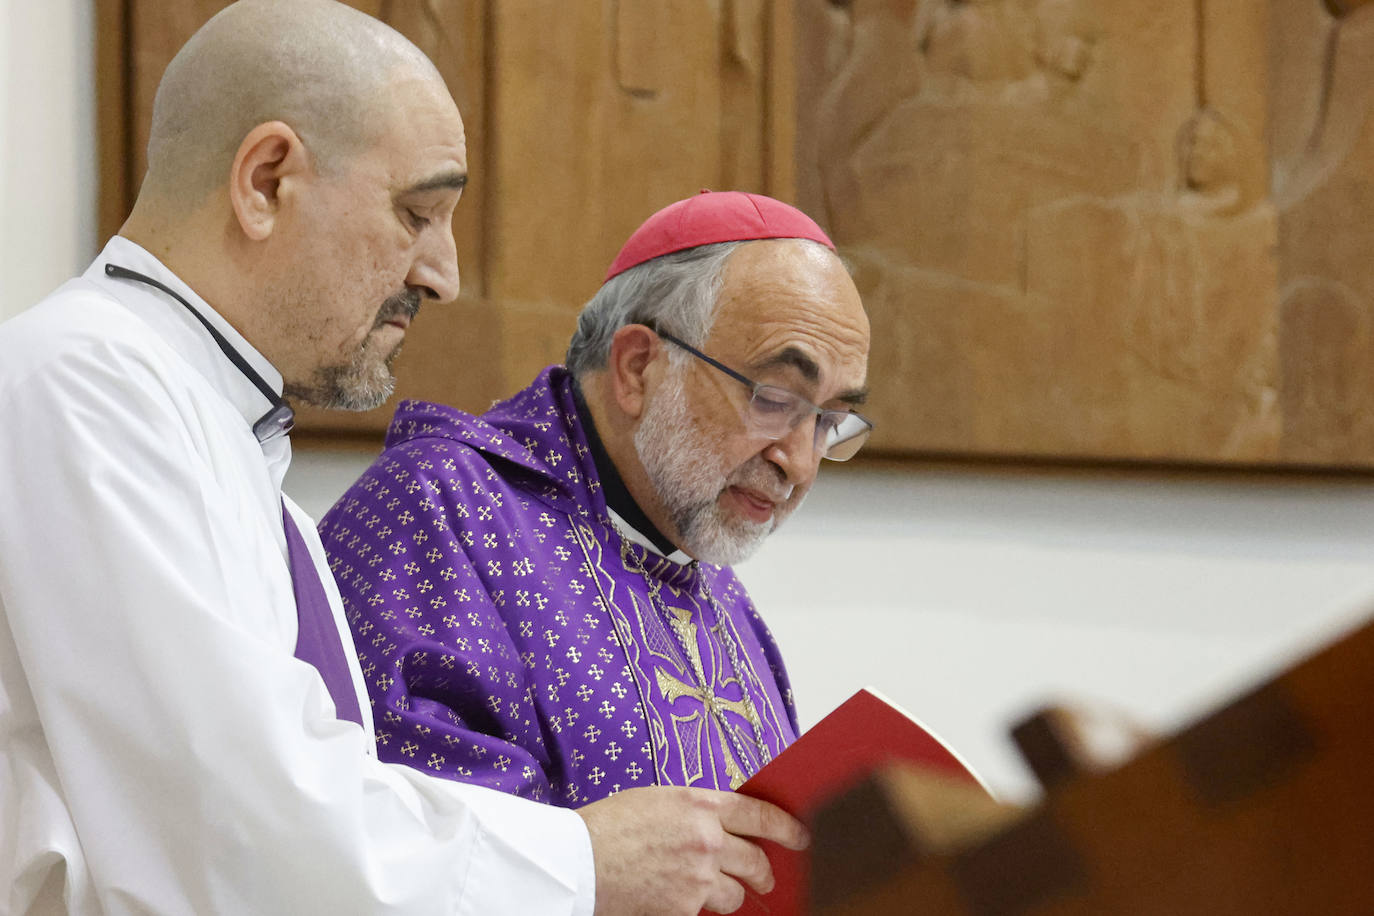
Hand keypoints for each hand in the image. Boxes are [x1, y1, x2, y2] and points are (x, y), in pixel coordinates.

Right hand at [577, 785, 808, 914]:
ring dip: (727, 894)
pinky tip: (676, 899)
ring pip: (735, 894)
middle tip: (764, 877)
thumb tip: (723, 826)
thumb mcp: (659, 801)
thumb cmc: (611, 825)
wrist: (578, 860)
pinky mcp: (685, 908)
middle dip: (763, 873)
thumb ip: (697, 811)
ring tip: (706, 890)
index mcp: (701, 804)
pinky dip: (696, 909)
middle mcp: (707, 838)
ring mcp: (698, 876)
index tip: (800, 838)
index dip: (787, 829)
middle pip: (756, 860)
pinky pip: (706, 913)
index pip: (761, 816)